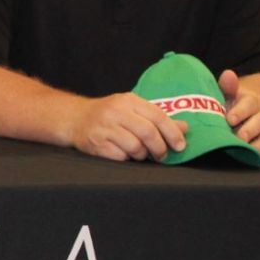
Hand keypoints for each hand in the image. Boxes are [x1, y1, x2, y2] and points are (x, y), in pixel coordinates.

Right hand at [68, 92, 187, 161]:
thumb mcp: (133, 110)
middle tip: (162, 156)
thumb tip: (184, 128)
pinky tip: (124, 154)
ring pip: (135, 147)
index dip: (172, 132)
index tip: (180, 146)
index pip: (157, 116)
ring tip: (140, 153)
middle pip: (147, 133)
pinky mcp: (95, 143)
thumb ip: (158, 118)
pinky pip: (120, 156)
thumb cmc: (109, 115)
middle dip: (159, 148)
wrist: (75, 118)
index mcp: (129, 100)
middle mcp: (116, 112)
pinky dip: (126, 158)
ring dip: (142, 155)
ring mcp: (104, 127)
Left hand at [218, 69, 259, 161]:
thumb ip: (227, 86)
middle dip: (250, 130)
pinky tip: (256, 156)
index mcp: (251, 101)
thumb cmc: (231, 104)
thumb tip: (228, 74)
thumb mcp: (227, 93)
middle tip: (239, 137)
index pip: (250, 104)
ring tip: (247, 149)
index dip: (240, 111)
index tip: (229, 119)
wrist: (242, 112)